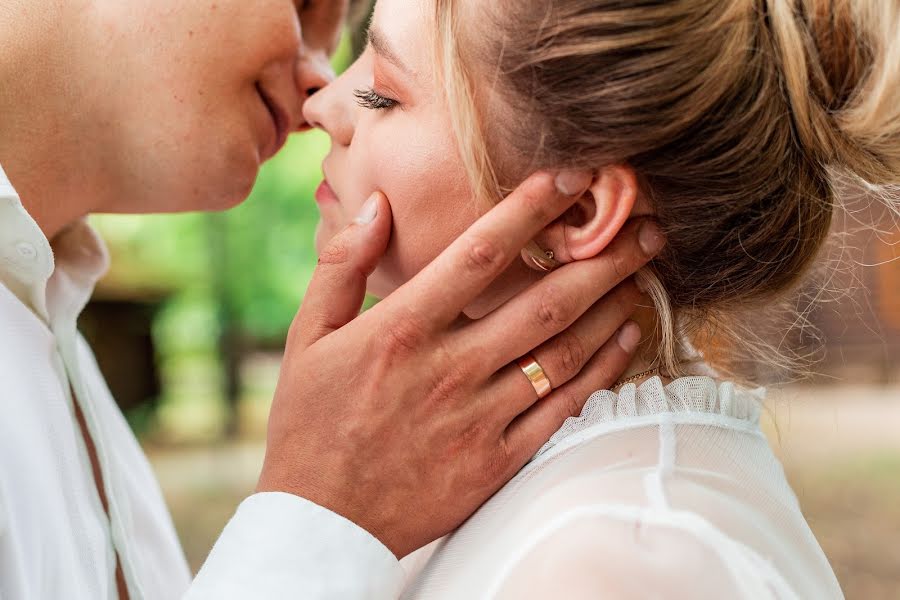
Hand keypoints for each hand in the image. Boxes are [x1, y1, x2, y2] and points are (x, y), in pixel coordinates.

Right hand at [257, 171, 665, 557]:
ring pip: (564, 353)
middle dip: (601, 258)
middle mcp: (449, 368)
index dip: (529, 210)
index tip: (570, 177)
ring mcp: (478, 417)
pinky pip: (562, 409)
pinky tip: (626, 339)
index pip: (479, 255)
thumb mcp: (308, 338)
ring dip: (611, 308)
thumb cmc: (311, 422)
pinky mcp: (497, 459)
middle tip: (646, 227)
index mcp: (402, 330)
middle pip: (544, 302)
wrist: (324, 519)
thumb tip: (377, 205)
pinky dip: (601, 371)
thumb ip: (341, 267)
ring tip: (644, 273)